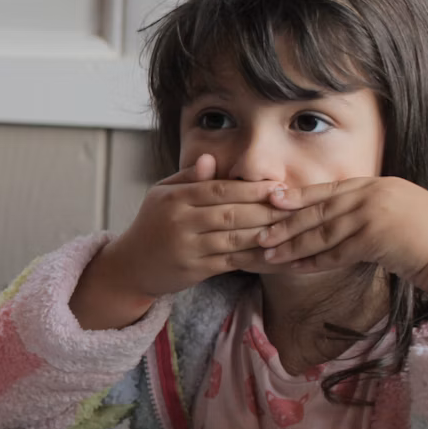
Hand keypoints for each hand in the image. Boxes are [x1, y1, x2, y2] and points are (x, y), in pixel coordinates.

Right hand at [70, 155, 287, 327]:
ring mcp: (188, 248)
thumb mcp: (162, 194)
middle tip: (296, 206)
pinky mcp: (195, 270)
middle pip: (232, 213)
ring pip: (236, 238)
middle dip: (267, 210)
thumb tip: (211, 158)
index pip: (220, 189)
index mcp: (173, 198)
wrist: (131, 266)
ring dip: (267, 233)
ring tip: (292, 227)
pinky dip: (257, 256)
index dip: (252, 188)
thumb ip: (189, 178)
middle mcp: (179, 222)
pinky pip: (234, 261)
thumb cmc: (153, 225)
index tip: (279, 187)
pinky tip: (276, 251)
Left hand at [255, 176, 427, 345]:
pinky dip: (310, 260)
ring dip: (290, 242)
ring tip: (265, 251)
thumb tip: (347, 221)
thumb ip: (373, 211)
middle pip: (318, 208)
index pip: (329, 189)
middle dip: (284, 220)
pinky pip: (334, 251)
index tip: (270, 199)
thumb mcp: (402, 215)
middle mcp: (374, 194)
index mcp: (380, 184)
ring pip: (320, 230)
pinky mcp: (375, 238)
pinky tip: (291, 266)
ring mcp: (374, 214)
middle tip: (256, 230)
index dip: (298, 195)